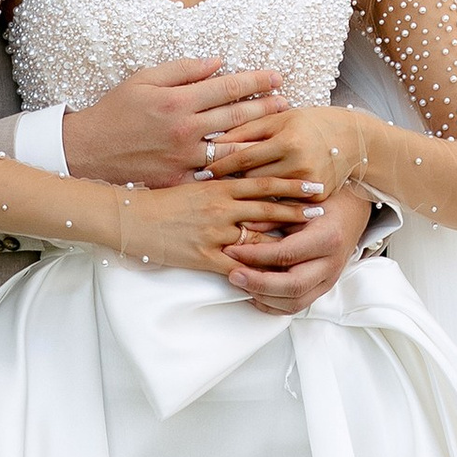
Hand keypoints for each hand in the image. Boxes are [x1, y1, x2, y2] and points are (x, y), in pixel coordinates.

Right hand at [63, 55, 286, 189]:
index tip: (277, 76)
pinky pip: (213, 175)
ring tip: (280, 131)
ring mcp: (183, 157)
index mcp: (178, 101)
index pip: (227, 86)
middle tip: (288, 102)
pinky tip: (255, 167)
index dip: (256, 80)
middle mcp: (185, 129)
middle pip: (237, 116)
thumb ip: (183, 69)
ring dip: (259, 138)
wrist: (88, 151)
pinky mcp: (178, 179)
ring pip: (232, 147)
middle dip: (266, 107)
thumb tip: (218, 62)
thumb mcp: (144, 79)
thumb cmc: (116, 110)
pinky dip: (234, 171)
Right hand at [108, 165, 313, 275]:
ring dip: (283, 241)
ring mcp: (214, 233)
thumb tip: (243, 180)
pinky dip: (255, 271)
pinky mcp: (203, 256)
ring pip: (257, 239)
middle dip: (297, 210)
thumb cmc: (161, 199)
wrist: (132, 218)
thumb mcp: (194, 184)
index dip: (291, 184)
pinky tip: (274, 275)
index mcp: (220, 187)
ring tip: (307, 242)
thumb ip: (220, 184)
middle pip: (268, 208)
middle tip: (324, 210)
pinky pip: (235, 267)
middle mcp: (221, 208)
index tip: (315, 183)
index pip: (264, 183)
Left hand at [201, 102, 371, 198]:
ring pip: (265, 196)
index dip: (220, 165)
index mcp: (287, 140)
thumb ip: (248, 128)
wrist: (354, 139)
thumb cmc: (312, 123)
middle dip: (231, 182)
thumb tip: (213, 139)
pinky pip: (284, 207)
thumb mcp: (281, 118)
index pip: (244, 156)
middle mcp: (298, 163)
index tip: (201, 172)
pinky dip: (268, 209)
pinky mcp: (317, 198)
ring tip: (224, 203)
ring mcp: (309, 183)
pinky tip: (252, 214)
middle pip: (251, 179)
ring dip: (246, 198)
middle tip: (207, 188)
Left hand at [225, 184, 375, 316]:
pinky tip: (255, 293)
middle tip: (233, 275)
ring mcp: (328, 280)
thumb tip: (242, 227)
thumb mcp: (300, 202)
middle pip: (292, 286)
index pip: (287, 254)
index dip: (256, 255)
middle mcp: (331, 264)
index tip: (232, 251)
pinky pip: (296, 307)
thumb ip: (273, 216)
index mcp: (328, 238)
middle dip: (257, 283)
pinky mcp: (322, 289)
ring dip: (263, 297)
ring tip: (241, 283)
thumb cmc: (328, 203)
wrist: (353, 213)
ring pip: (293, 303)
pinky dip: (272, 304)